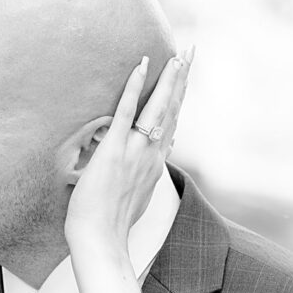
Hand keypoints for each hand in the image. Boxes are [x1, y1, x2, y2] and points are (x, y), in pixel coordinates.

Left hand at [65, 49, 192, 249]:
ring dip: (169, 78)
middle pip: (172, 110)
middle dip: (182, 80)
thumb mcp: (134, 198)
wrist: (100, 239)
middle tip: (191, 53)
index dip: (179, 100)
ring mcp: (134, 151)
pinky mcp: (114, 150)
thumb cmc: (109, 225)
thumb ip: (143, 176)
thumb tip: (149, 165)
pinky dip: (134, 86)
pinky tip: (142, 64)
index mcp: (154, 164)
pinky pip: (125, 111)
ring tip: (178, 54)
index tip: (186, 80)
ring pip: (157, 107)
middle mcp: (151, 154)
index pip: (171, 125)